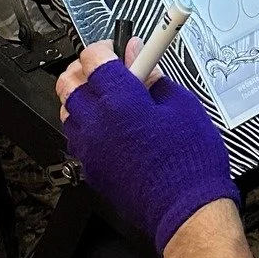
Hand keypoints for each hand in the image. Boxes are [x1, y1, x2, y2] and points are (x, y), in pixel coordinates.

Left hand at [55, 41, 240, 252]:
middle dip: (87, 68)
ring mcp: (90, 148)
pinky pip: (76, 137)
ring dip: (84, 97)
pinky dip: (86, 126)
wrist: (186, 210)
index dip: (108, 47)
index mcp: (120, 100)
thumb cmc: (190, 163)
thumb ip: (155, 77)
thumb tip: (142, 60)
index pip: (94, 56)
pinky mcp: (91, 169)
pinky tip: (109, 128)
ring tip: (110, 99)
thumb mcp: (182, 105)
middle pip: (70, 80)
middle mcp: (97, 122)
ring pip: (68, 109)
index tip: (121, 49)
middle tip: (111, 69)